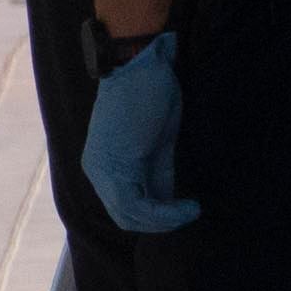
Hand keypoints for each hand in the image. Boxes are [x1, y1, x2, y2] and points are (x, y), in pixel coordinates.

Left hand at [81, 30, 194, 234]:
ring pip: (131, 215)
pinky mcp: (116, 166)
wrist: (139, 68)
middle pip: (126, 217)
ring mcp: (104, 170)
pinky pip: (138, 205)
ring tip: (192, 210)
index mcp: (105, 164)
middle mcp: (98, 171)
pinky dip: (166, 212)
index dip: (157, 217)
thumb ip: (156, 170)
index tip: (186, 209)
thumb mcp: (155, 140)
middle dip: (162, 223)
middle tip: (191, 213)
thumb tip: (169, 197)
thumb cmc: (149, 94)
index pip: (126, 207)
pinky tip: (189, 205)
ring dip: (166, 219)